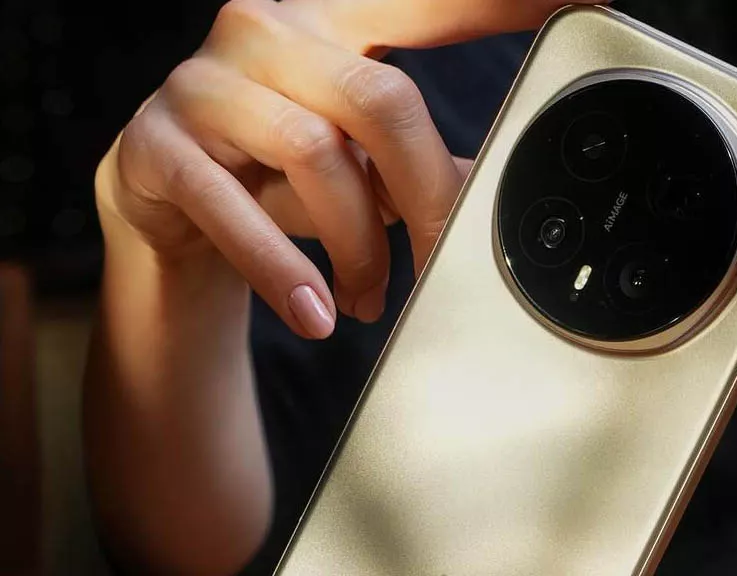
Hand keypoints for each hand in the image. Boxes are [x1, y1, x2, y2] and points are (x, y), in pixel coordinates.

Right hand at [97, 0, 604, 337]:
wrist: (171, 215)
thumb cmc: (279, 177)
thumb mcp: (361, 166)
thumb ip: (421, 168)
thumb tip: (492, 197)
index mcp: (330, 22)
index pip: (427, 1)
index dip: (501, 2)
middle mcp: (266, 31)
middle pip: (381, 99)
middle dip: (426, 193)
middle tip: (442, 256)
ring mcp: (203, 82)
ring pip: (318, 156)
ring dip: (360, 245)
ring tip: (369, 298)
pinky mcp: (156, 145)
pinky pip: (232, 208)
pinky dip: (284, 271)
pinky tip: (315, 312)